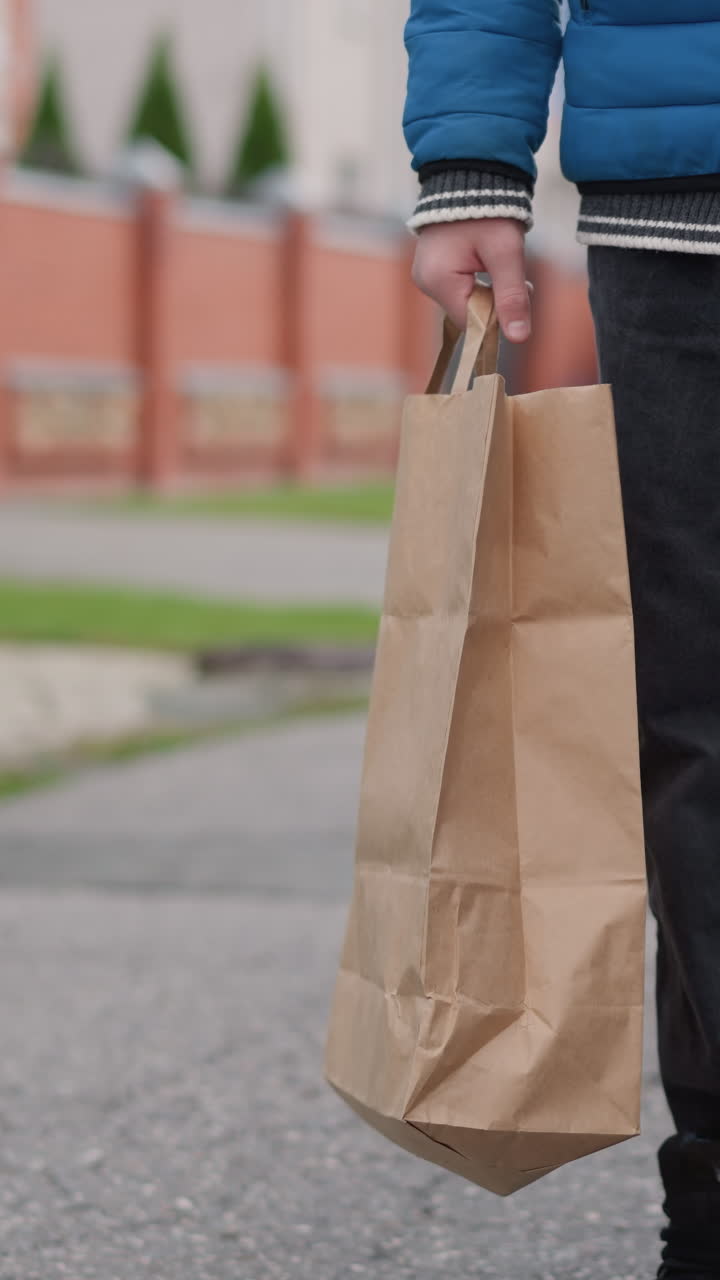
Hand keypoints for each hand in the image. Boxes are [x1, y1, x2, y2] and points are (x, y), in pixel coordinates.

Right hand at [412, 218, 530, 341]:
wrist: (470, 174)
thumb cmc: (489, 211)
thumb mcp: (506, 253)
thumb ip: (512, 296)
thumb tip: (519, 339)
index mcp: (438, 281)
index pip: (471, 322)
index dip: (499, 315)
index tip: (523, 293)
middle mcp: (425, 282)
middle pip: (467, 313)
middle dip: (496, 301)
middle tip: (520, 277)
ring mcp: (425, 275)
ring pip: (465, 302)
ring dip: (490, 291)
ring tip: (503, 264)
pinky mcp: (432, 268)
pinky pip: (458, 289)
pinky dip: (478, 283)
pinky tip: (489, 263)